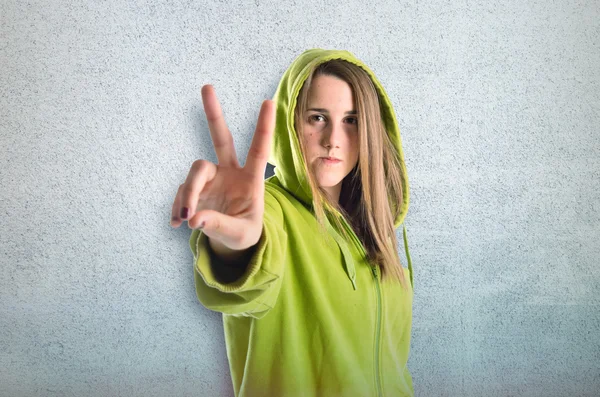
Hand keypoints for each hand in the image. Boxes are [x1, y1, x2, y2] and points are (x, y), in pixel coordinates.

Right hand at [170, 85, 274, 251]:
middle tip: (207, 87)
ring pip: (195, 172)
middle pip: (221, 138)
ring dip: (188, 193)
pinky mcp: (194, 189)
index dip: (263, 128)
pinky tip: (177, 223)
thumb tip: (194, 218)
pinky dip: (178, 208)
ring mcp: (211, 179)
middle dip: (214, 113)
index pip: (259, 150)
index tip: (269, 102)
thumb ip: (219, 226)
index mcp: (251, 180)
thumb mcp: (240, 235)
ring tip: (186, 218)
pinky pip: (182, 193)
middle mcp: (230, 172)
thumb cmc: (243, 234)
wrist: (230, 242)